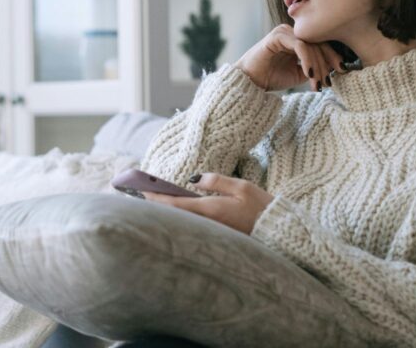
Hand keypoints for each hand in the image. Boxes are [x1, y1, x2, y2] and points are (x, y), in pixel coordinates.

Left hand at [142, 173, 273, 234]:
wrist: (279, 231)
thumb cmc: (262, 207)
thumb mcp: (241, 187)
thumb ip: (216, 181)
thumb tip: (193, 178)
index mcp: (211, 210)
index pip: (175, 204)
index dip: (156, 197)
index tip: (140, 190)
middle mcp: (208, 224)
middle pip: (174, 214)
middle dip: (155, 205)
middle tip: (136, 194)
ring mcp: (212, 232)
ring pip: (181, 221)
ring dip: (166, 211)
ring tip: (149, 200)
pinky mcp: (217, 236)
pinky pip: (192, 226)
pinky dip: (179, 217)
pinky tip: (173, 210)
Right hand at [233, 24, 344, 91]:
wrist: (249, 82)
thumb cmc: (271, 78)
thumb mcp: (299, 74)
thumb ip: (315, 67)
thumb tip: (335, 67)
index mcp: (297, 39)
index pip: (321, 43)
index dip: (333, 56)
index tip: (342, 71)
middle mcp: (291, 32)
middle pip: (318, 43)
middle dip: (327, 64)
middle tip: (327, 82)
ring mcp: (284, 32)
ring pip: (311, 45)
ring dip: (317, 65)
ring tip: (317, 82)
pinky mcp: (277, 36)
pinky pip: (300, 46)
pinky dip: (307, 60)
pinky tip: (309, 74)